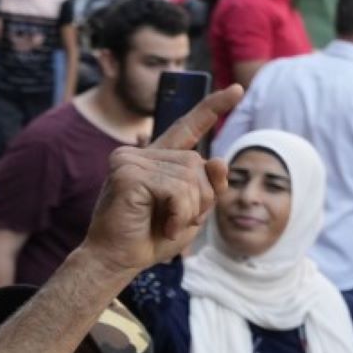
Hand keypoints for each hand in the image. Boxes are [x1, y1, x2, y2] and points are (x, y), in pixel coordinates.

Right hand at [78, 87, 241, 276]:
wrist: (116, 261)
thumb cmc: (150, 239)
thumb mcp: (192, 212)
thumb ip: (208, 187)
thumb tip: (219, 159)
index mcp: (156, 159)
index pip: (187, 127)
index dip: (212, 108)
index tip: (237, 91)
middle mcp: (141, 153)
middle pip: (198, 162)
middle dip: (201, 198)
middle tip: (179, 223)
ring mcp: (131, 160)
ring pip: (191, 177)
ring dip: (190, 210)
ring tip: (169, 226)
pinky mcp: (127, 173)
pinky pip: (176, 189)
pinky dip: (180, 213)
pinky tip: (165, 226)